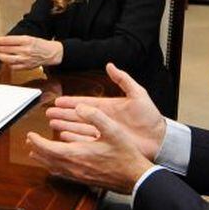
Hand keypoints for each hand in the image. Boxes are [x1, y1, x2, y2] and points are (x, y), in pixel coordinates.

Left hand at [0, 35, 62, 69]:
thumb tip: (4, 41)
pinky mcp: (26, 67)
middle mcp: (25, 50)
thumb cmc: (40, 45)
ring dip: (0, 56)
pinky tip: (6, 60)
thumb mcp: (29, 38)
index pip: (9, 40)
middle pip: (7, 49)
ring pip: (8, 59)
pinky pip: (13, 66)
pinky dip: (8, 63)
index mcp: (27, 41)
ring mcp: (25, 60)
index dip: (0, 40)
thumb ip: (17, 40)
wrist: (51, 54)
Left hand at [27, 103, 153, 193]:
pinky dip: (54, 167)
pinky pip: (63, 173)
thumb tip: (80, 107)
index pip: (49, 148)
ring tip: (36, 154)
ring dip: (43, 159)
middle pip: (48, 159)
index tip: (30, 134)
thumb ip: (95, 116)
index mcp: (77, 154)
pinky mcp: (84, 180)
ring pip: (54, 167)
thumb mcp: (113, 130)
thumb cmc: (125, 155)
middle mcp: (74, 166)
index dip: (37, 141)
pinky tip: (55, 166)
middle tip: (29, 142)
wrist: (135, 178)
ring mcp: (79, 175)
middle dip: (36, 149)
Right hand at [45, 63, 166, 159]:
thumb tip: (110, 65)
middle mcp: (103, 119)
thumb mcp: (138, 94)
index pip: (85, 103)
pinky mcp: (106, 144)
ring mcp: (104, 132)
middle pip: (78, 116)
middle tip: (48, 113)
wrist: (159, 138)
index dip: (71, 102)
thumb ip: (123, 79)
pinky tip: (65, 137)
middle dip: (63, 114)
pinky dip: (75, 139)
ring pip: (79, 128)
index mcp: (108, 106)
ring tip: (52, 124)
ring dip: (65, 126)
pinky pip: (86, 141)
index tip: (58, 101)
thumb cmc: (150, 117)